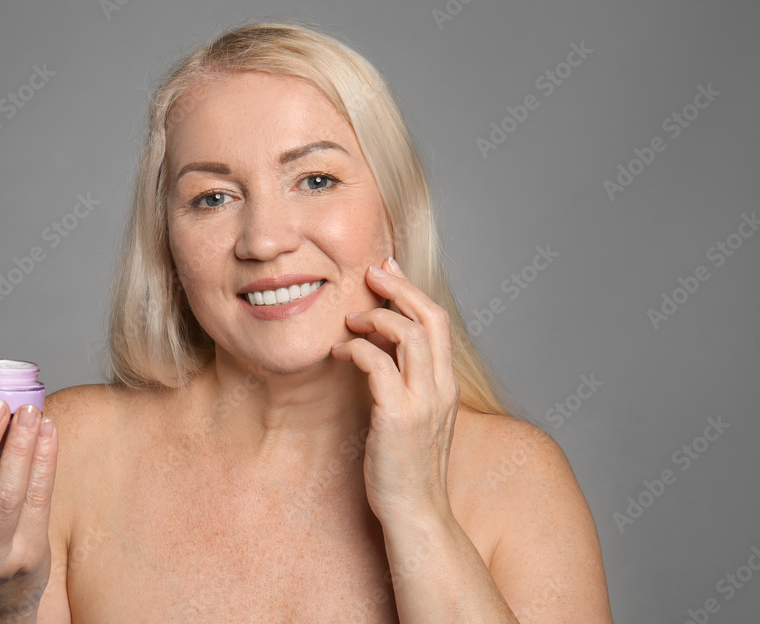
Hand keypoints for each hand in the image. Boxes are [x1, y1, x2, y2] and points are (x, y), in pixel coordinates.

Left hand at [330, 256, 459, 525]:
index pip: (439, 322)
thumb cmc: (406, 468)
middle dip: (400, 288)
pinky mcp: (398, 418)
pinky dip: (357, 350)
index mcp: (446, 386)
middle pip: (430, 318)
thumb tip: (380, 351)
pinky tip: (338, 353)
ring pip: (410, 335)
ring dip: (375, 317)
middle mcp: (440, 389)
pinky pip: (379, 366)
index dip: (413, 290)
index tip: (388, 271)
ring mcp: (422, 403)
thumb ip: (405, 384)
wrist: (416, 514)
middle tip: (370, 273)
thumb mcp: (414, 418)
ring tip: (348, 320)